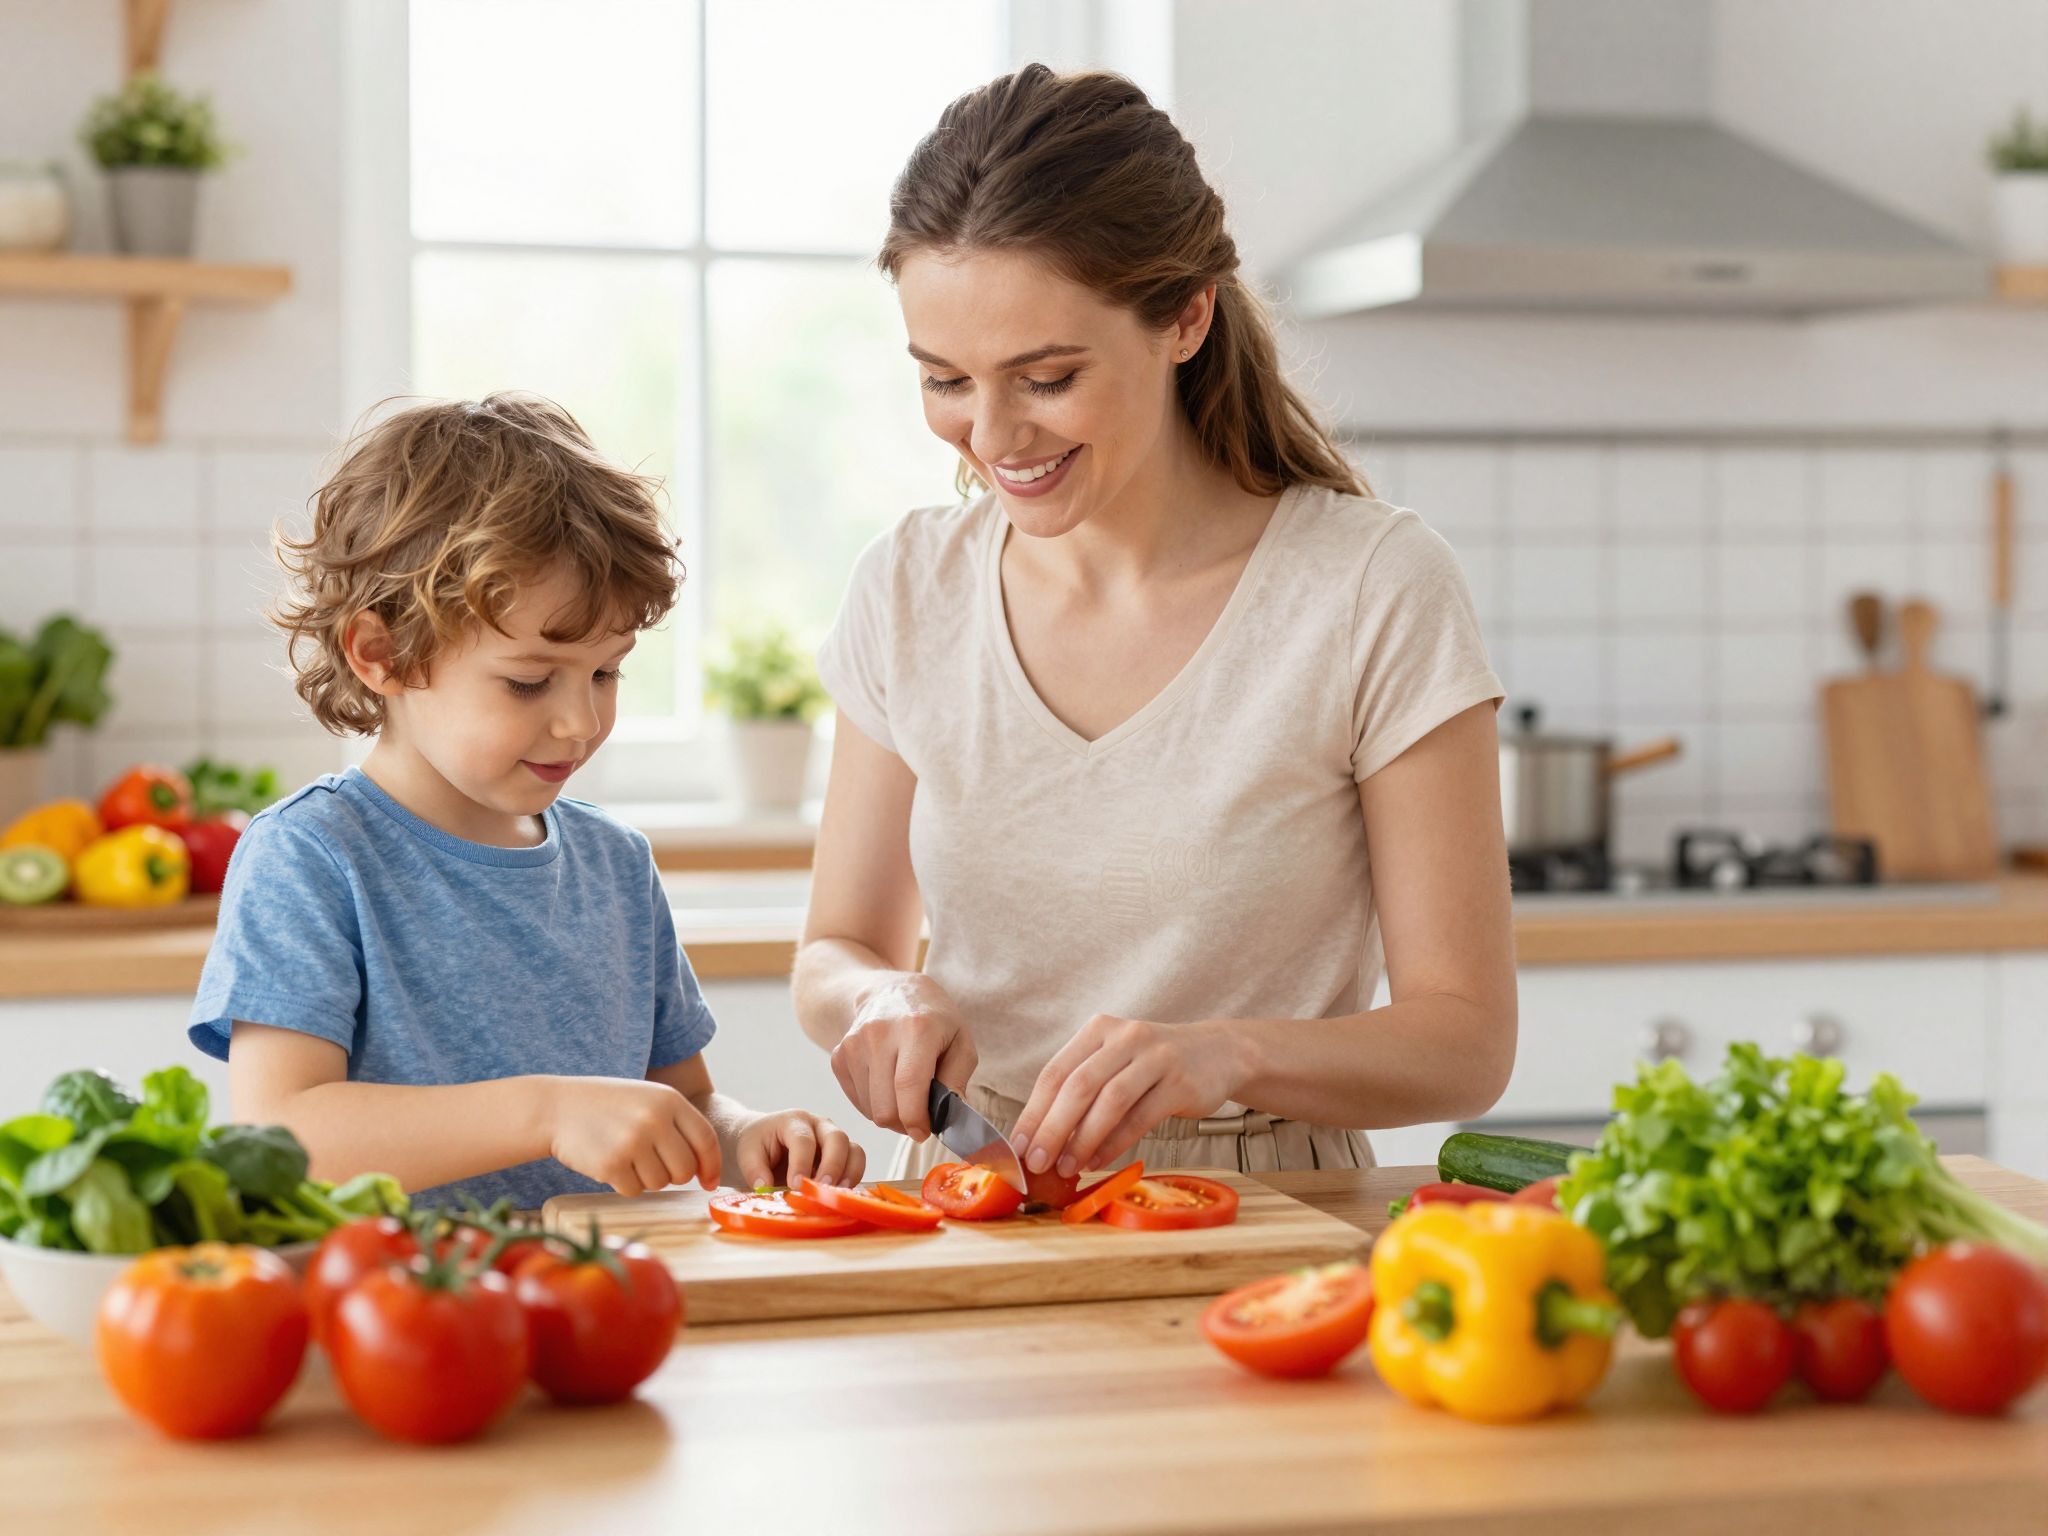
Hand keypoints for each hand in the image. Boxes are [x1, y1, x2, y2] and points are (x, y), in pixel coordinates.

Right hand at [546, 1077, 721, 1195]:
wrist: (555, 1108)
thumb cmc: (607, 1107)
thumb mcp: (647, 1100)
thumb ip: (678, 1125)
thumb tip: (706, 1169)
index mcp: (669, 1099)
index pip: (706, 1139)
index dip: (711, 1165)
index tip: (709, 1181)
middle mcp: (654, 1119)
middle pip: (685, 1169)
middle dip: (674, 1175)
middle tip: (653, 1165)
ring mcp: (633, 1142)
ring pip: (660, 1183)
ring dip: (646, 1178)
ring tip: (626, 1156)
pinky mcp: (611, 1164)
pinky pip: (634, 1190)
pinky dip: (624, 1185)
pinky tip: (610, 1163)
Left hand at [734, 1109, 866, 1188]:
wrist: (764, 1139)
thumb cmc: (757, 1145)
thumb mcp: (747, 1153)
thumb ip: (754, 1169)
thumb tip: (765, 1187)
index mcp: (794, 1121)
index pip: (803, 1140)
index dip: (801, 1163)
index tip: (796, 1186)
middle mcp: (819, 1125)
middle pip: (837, 1138)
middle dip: (832, 1166)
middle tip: (822, 1189)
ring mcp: (833, 1139)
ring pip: (854, 1150)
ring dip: (849, 1174)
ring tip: (838, 1196)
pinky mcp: (842, 1155)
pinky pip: (856, 1164)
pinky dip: (852, 1180)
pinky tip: (840, 1197)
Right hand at [829, 972, 976, 1140]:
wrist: (890, 992)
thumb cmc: (934, 1020)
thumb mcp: (961, 1042)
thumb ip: (957, 1080)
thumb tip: (948, 1118)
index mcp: (916, 1028)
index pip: (909, 1085)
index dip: (916, 1119)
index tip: (924, 1132)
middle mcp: (879, 1034)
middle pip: (886, 1107)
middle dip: (905, 1123)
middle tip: (920, 1115)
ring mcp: (854, 1044)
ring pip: (870, 1110)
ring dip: (891, 1115)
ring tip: (906, 1097)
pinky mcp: (839, 1056)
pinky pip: (857, 1102)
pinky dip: (874, 1105)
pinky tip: (888, 1087)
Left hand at [1011, 1016, 1248, 1180]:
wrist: (1217, 1052)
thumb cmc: (1153, 1065)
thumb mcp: (1115, 1061)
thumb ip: (1081, 1089)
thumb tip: (1039, 1137)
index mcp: (1099, 1029)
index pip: (1056, 1072)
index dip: (1033, 1111)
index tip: (1016, 1146)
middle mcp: (1125, 1037)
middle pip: (1078, 1086)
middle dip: (1051, 1128)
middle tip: (1035, 1162)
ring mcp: (1155, 1057)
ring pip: (1109, 1102)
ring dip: (1082, 1139)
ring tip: (1065, 1167)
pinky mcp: (1180, 1082)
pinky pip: (1140, 1117)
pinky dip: (1115, 1143)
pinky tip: (1098, 1161)